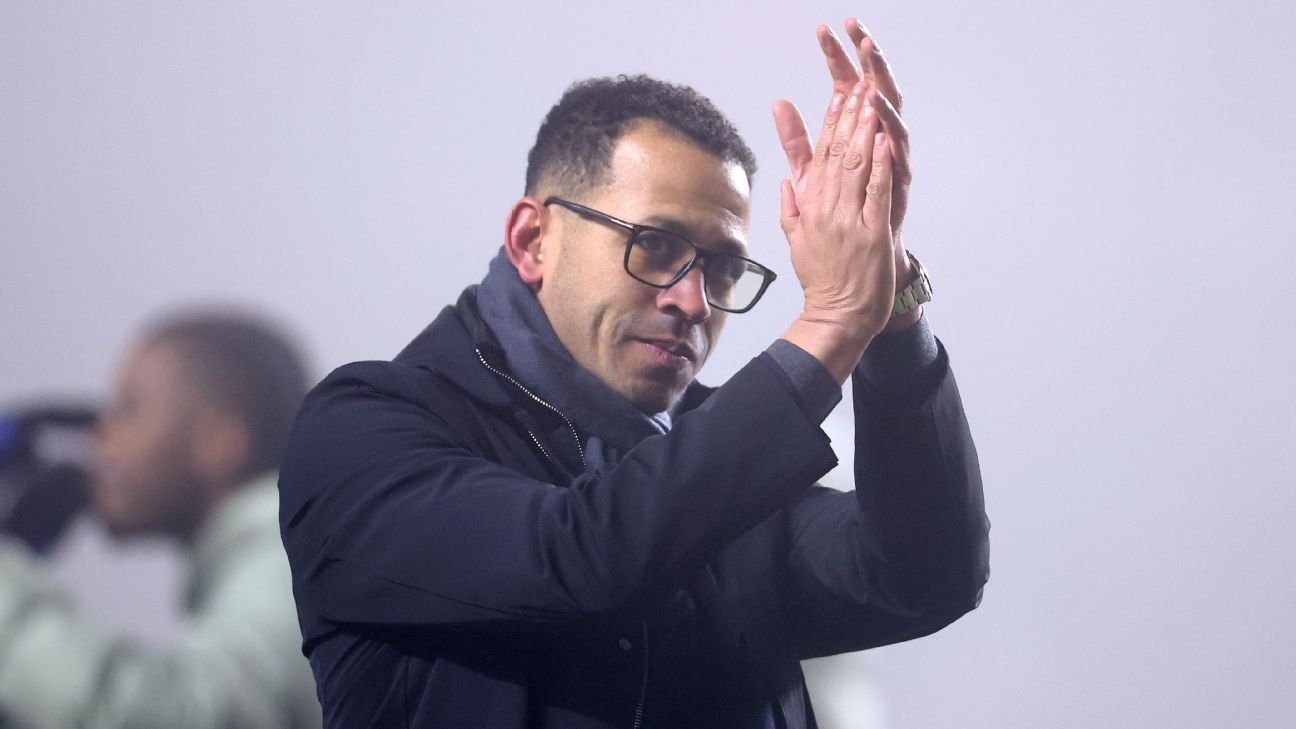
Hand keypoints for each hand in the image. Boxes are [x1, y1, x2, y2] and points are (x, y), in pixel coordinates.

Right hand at [773, 43, 898, 343]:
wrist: (836, 314)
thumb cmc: (820, 278)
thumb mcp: (795, 237)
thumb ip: (791, 205)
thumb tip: (787, 179)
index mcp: (810, 206)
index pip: (818, 156)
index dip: (829, 122)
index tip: (839, 94)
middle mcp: (827, 208)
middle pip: (837, 153)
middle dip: (849, 115)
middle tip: (858, 82)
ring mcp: (849, 220)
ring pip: (855, 166)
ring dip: (864, 129)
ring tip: (871, 99)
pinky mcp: (871, 234)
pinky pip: (875, 194)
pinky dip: (880, 167)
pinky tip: (885, 141)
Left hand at [818, 18, 912, 240]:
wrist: (859, 254)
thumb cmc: (841, 211)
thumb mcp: (811, 174)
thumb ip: (797, 139)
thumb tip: (779, 103)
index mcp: (853, 130)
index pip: (843, 84)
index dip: (835, 58)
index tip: (824, 30)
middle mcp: (876, 135)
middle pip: (872, 87)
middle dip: (866, 59)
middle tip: (860, 32)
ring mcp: (892, 153)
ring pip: (891, 111)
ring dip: (883, 86)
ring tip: (873, 65)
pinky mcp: (901, 176)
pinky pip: (899, 148)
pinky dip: (892, 130)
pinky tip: (883, 112)